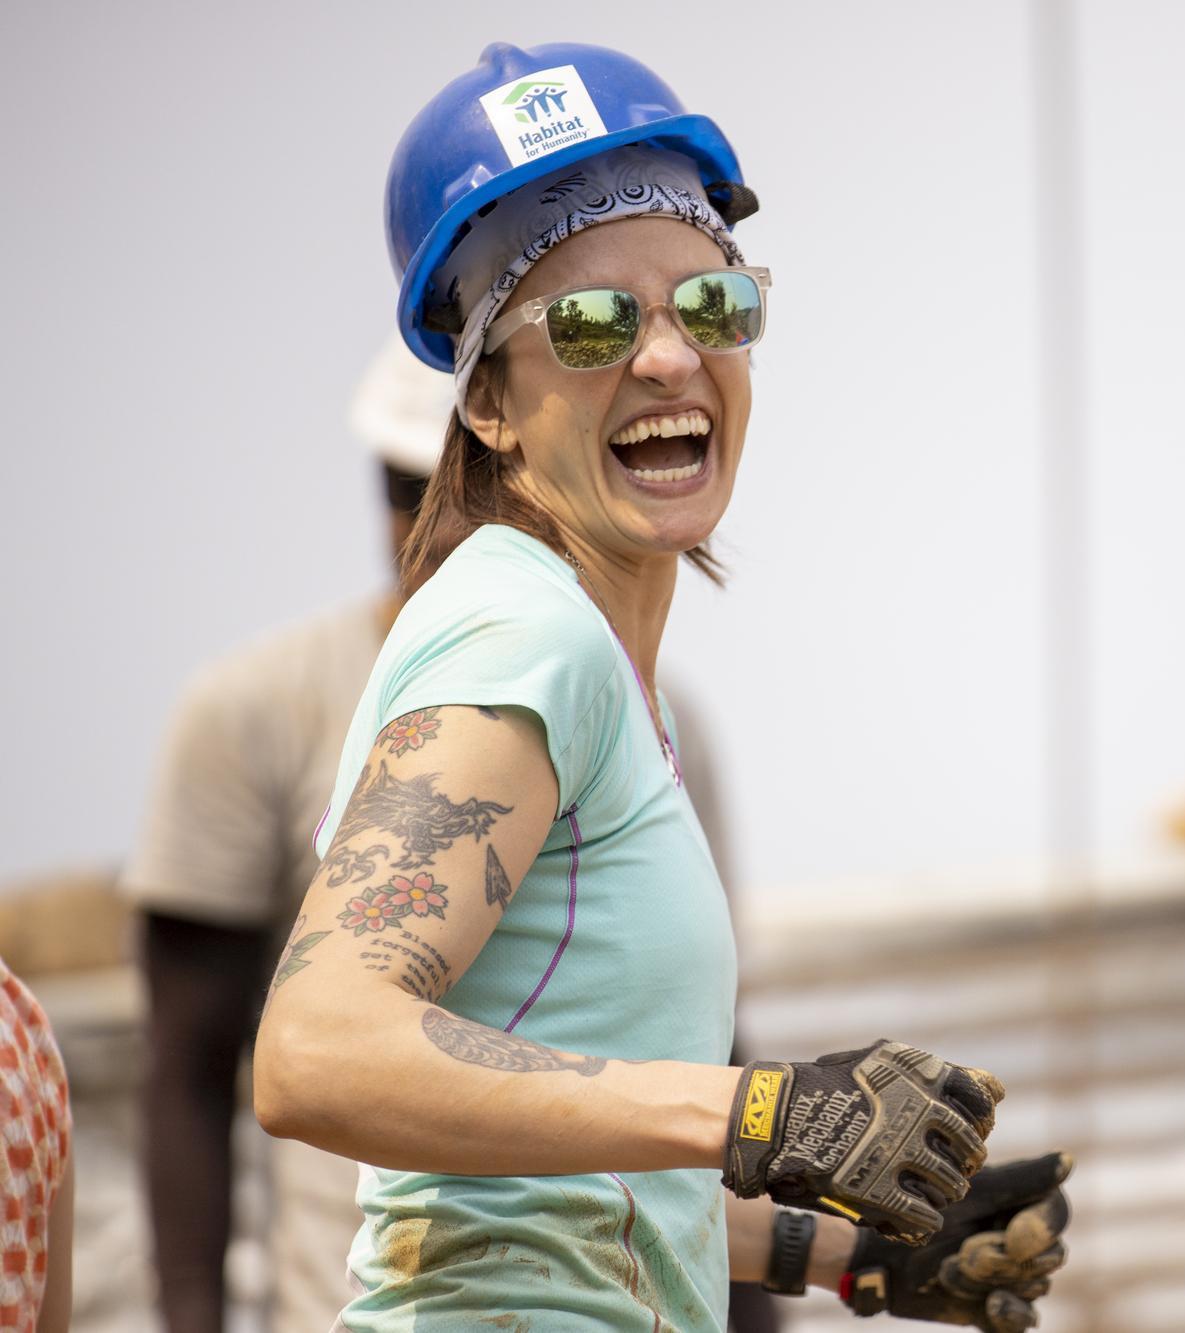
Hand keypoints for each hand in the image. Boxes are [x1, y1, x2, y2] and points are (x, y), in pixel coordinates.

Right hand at [722, 1041, 1004, 1242]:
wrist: (779, 1116)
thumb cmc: (832, 1084)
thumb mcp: (885, 1063)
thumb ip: (938, 1074)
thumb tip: (996, 1090)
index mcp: (921, 1078)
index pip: (978, 1105)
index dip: (975, 1122)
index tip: (960, 1130)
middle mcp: (918, 1114)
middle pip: (969, 1151)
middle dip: (959, 1161)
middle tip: (939, 1164)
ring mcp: (900, 1154)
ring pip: (951, 1186)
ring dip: (941, 1189)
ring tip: (923, 1188)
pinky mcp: (881, 1192)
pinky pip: (926, 1217)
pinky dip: (922, 1219)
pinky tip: (908, 1210)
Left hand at [841, 1152, 1071, 1329]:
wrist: (878, 1252)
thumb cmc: (921, 1207)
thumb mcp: (969, 1193)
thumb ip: (1020, 1180)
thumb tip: (1067, 1161)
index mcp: (1017, 1202)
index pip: (1056, 1213)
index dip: (1041, 1228)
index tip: (1012, 1237)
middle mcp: (1024, 1242)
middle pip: (1049, 1256)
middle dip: (1005, 1257)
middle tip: (965, 1252)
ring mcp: (1014, 1278)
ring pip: (1032, 1287)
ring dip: (989, 1279)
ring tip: (949, 1268)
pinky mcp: (999, 1311)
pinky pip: (1025, 1321)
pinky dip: (1012, 1314)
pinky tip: (993, 1305)